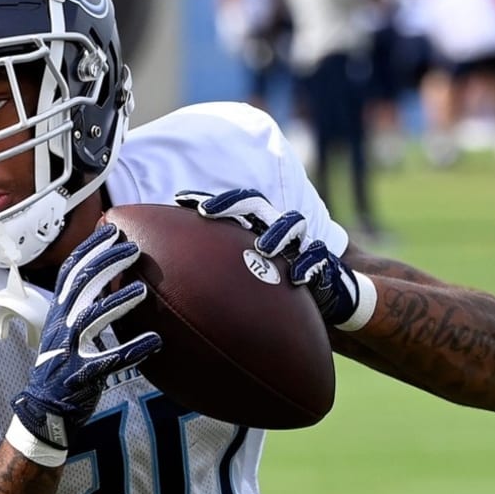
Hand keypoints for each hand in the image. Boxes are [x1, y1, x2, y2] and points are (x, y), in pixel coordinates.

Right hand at [10, 224, 160, 454]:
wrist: (43, 411)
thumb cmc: (62, 367)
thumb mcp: (66, 331)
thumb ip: (83, 307)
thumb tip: (109, 281)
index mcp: (57, 312)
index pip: (70, 271)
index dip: (89, 248)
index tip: (111, 229)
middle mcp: (60, 326)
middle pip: (80, 286)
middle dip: (106, 263)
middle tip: (133, 248)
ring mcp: (68, 352)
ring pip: (90, 319)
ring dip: (116, 301)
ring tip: (142, 289)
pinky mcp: (80, 377)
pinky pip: (108, 361)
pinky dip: (131, 350)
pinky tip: (154, 340)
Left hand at [176, 188, 375, 331]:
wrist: (325, 294)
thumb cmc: (275, 283)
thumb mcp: (243, 276)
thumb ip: (216, 271)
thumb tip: (169, 281)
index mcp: (257, 227)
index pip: (232, 206)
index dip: (209, 200)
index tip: (179, 200)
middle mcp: (276, 229)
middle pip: (257, 205)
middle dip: (233, 205)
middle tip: (207, 213)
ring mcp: (300, 244)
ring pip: (293, 224)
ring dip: (277, 233)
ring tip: (264, 248)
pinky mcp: (322, 263)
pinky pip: (318, 259)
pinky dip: (308, 266)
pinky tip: (296, 279)